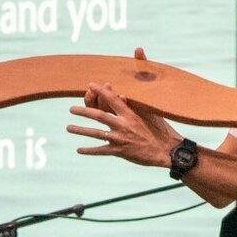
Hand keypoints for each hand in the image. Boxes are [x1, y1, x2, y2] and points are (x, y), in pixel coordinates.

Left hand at [67, 47, 179, 165]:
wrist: (167, 150)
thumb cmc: (161, 130)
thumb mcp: (151, 112)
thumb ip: (135, 103)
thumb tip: (123, 94)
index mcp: (131, 113)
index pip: (112, 99)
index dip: (100, 91)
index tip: (90, 85)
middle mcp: (123, 125)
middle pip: (99, 116)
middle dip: (83, 111)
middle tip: (71, 109)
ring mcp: (121, 139)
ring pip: (96, 133)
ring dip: (81, 130)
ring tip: (68, 128)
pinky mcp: (121, 152)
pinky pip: (101, 151)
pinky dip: (89, 151)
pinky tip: (79, 150)